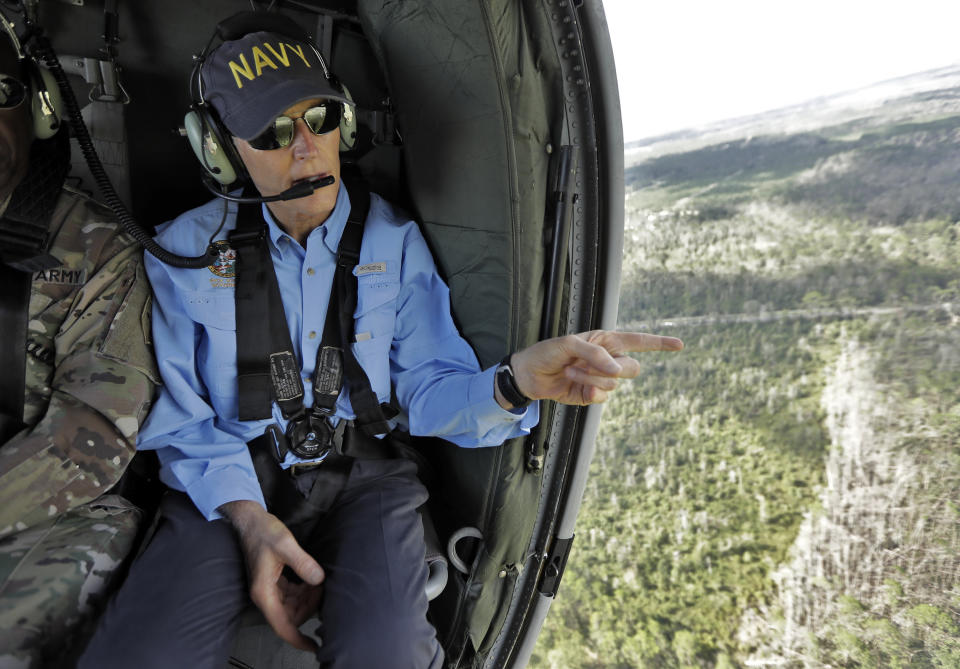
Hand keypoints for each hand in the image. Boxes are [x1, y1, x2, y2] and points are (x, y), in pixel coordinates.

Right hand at [219, 500, 324, 650]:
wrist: (250, 520)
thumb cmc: (264, 531)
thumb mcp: (286, 545)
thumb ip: (303, 563)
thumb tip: (319, 581)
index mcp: (263, 592)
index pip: (282, 626)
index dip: (298, 639)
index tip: (314, 647)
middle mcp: (264, 595)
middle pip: (290, 616)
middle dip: (308, 607)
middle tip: (322, 588)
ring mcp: (268, 589)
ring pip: (292, 606)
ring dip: (307, 598)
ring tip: (318, 581)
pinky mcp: (273, 582)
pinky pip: (291, 595)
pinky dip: (303, 591)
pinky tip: (311, 578)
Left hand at [506, 330, 682, 406]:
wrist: (529, 375)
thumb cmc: (547, 352)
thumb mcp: (568, 344)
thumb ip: (595, 353)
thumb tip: (616, 369)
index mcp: (606, 341)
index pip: (638, 341)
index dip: (660, 343)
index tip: (680, 345)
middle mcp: (607, 359)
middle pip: (632, 367)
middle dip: (615, 369)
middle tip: (590, 364)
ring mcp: (601, 378)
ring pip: (615, 384)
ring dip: (591, 378)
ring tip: (570, 371)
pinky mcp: (592, 395)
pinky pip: (603, 396)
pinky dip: (589, 390)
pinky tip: (573, 384)